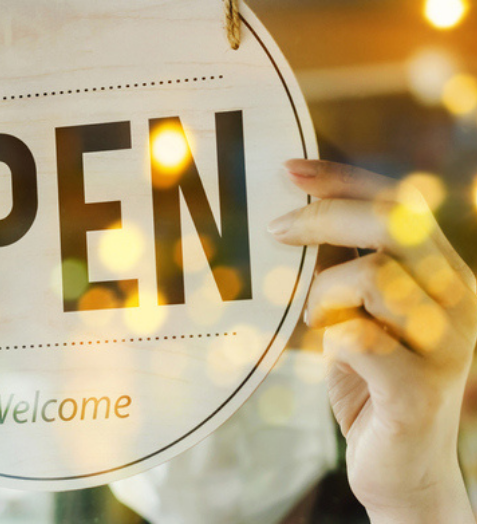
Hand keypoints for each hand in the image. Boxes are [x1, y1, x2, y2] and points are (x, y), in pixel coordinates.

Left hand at [270, 160, 476, 522]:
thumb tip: (294, 218)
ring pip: (374, 277)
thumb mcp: (359, 314)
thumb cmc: (374, 384)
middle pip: (394, 225)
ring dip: (324, 295)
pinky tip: (333, 354)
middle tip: (276, 231)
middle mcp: (458, 301)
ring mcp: (447, 346)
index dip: (342, 179)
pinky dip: (330, 338)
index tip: (290, 170)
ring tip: (319, 322)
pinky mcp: (419, 392)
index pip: (399, 204)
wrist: (404, 471)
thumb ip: (343, 270)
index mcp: (444, 275)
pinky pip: (358, 337)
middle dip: (323, 217)